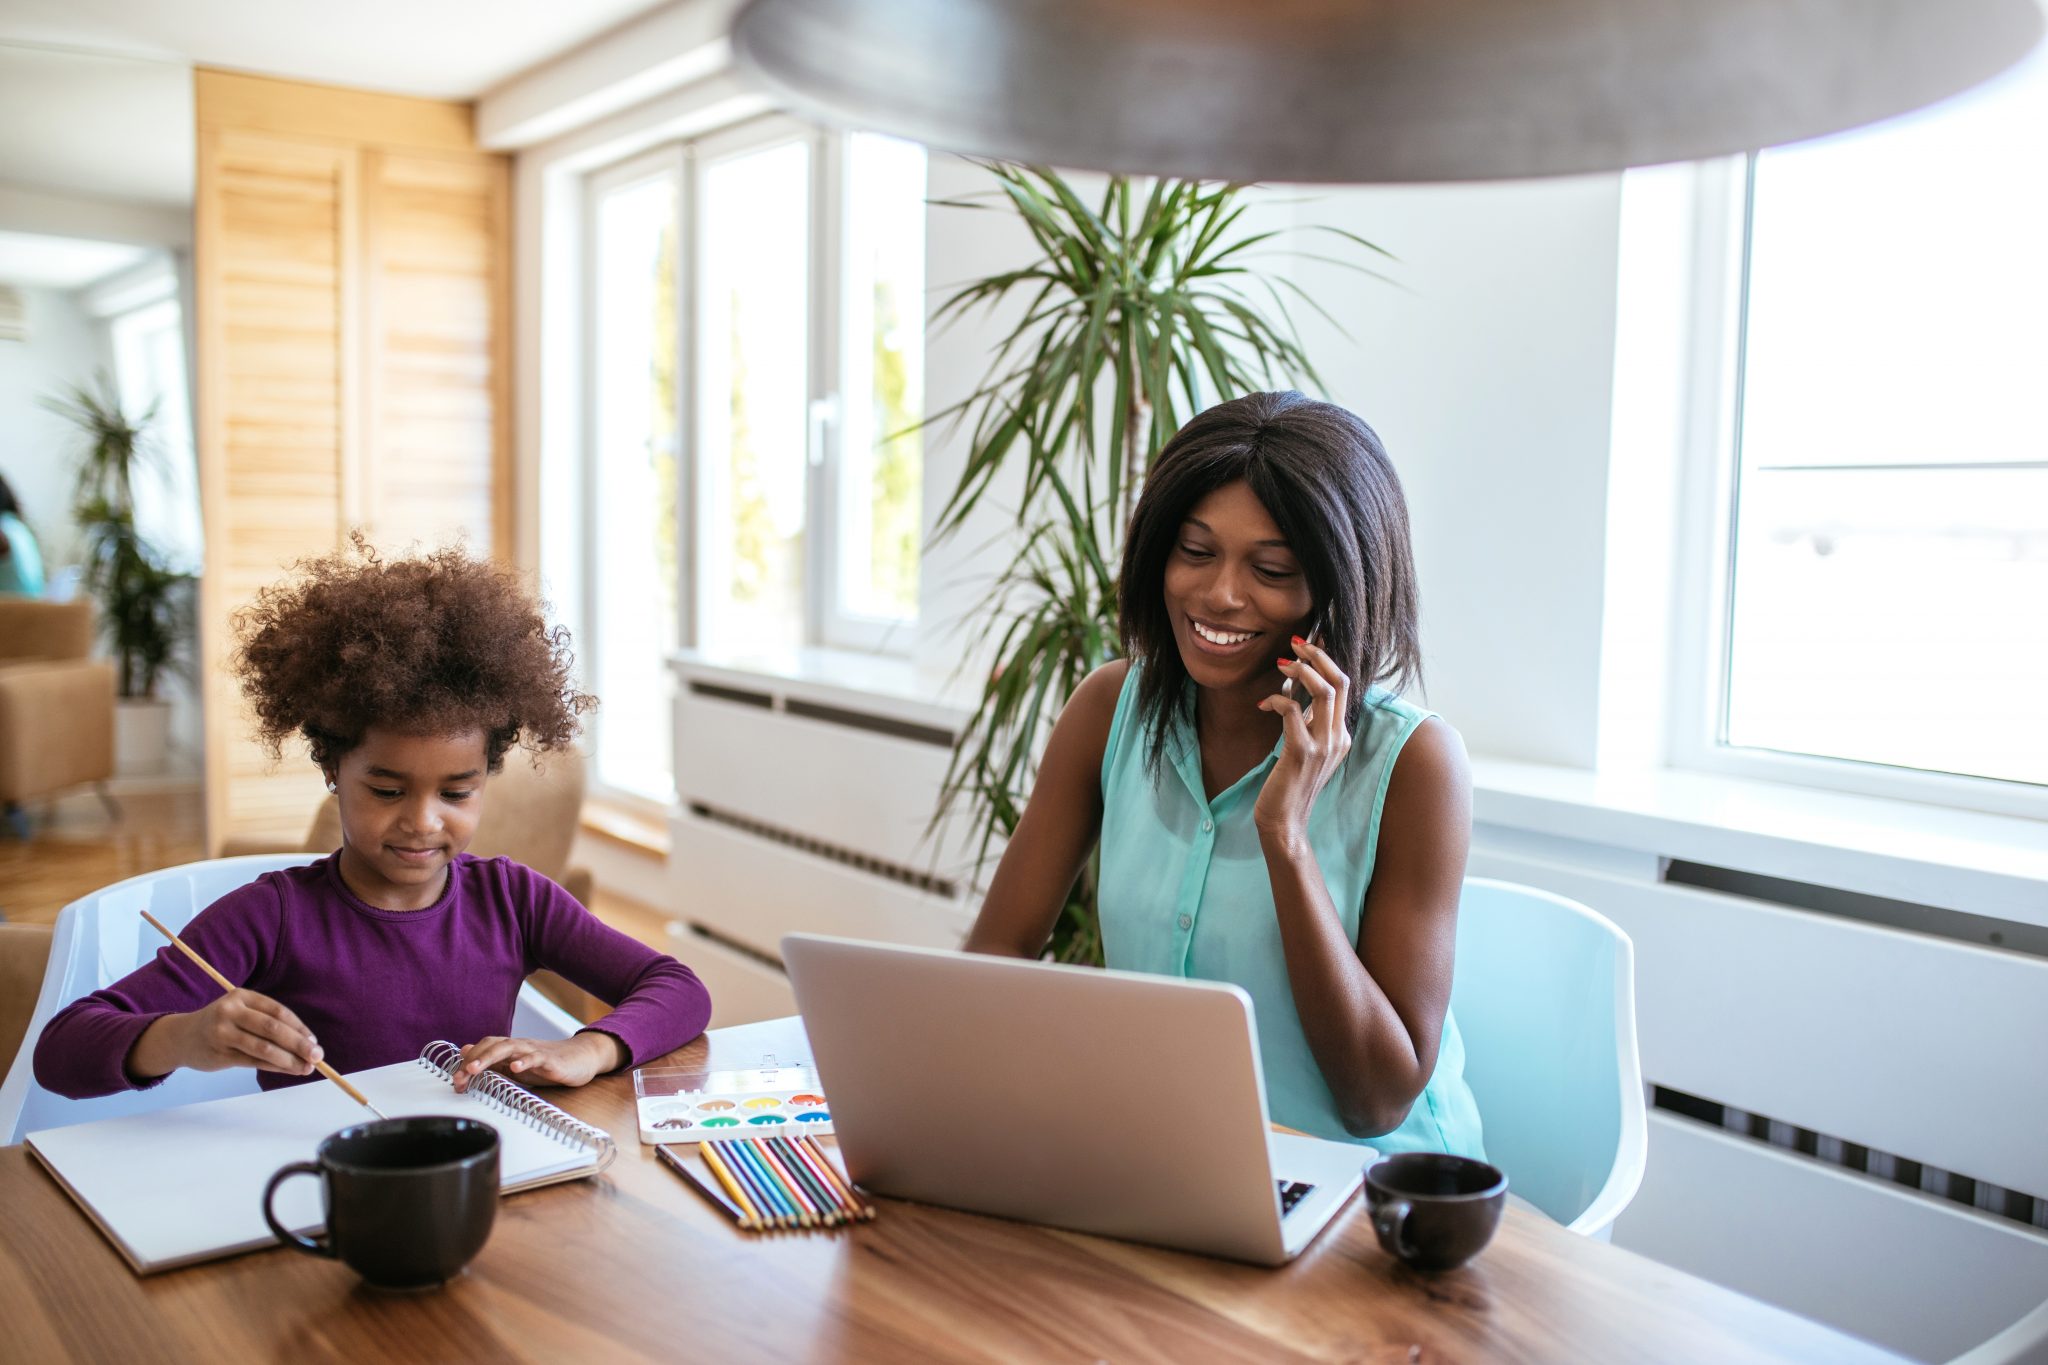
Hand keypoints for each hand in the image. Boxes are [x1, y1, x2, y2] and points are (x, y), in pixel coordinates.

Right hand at [128, 989, 321, 1080]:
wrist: (182, 1037)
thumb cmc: (222, 1024)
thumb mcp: (242, 1012)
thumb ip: (269, 1023)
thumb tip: (306, 1043)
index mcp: (241, 996)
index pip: (278, 1012)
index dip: (299, 1027)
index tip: (314, 1041)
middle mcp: (230, 1012)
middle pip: (273, 1029)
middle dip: (299, 1044)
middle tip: (317, 1056)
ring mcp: (222, 1033)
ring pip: (263, 1048)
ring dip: (289, 1060)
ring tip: (305, 1068)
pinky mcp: (219, 1054)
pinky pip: (253, 1062)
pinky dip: (274, 1066)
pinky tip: (288, 1069)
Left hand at [449, 1032, 623, 1091]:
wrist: (582, 1058)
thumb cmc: (548, 1064)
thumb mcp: (517, 1065)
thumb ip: (493, 1062)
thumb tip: (465, 1053)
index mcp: (510, 1049)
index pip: (483, 1048)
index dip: (467, 1062)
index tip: (456, 1081)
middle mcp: (519, 1046)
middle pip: (492, 1045)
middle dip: (473, 1061)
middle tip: (459, 1077)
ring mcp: (534, 1051)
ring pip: (508, 1048)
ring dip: (489, 1058)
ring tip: (475, 1069)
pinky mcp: (550, 1060)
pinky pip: (536, 1058)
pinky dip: (525, 1061)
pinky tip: (516, 1068)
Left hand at [1255, 633, 1352, 843]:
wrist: (1285, 822)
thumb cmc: (1289, 784)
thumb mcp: (1303, 746)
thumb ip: (1305, 720)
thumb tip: (1292, 688)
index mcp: (1340, 734)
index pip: (1343, 686)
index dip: (1326, 659)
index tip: (1308, 642)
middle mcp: (1338, 737)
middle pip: (1340, 681)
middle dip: (1318, 656)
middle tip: (1296, 643)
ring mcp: (1323, 745)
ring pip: (1324, 691)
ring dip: (1300, 671)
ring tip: (1281, 665)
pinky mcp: (1301, 752)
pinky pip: (1292, 711)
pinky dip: (1277, 700)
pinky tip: (1262, 704)